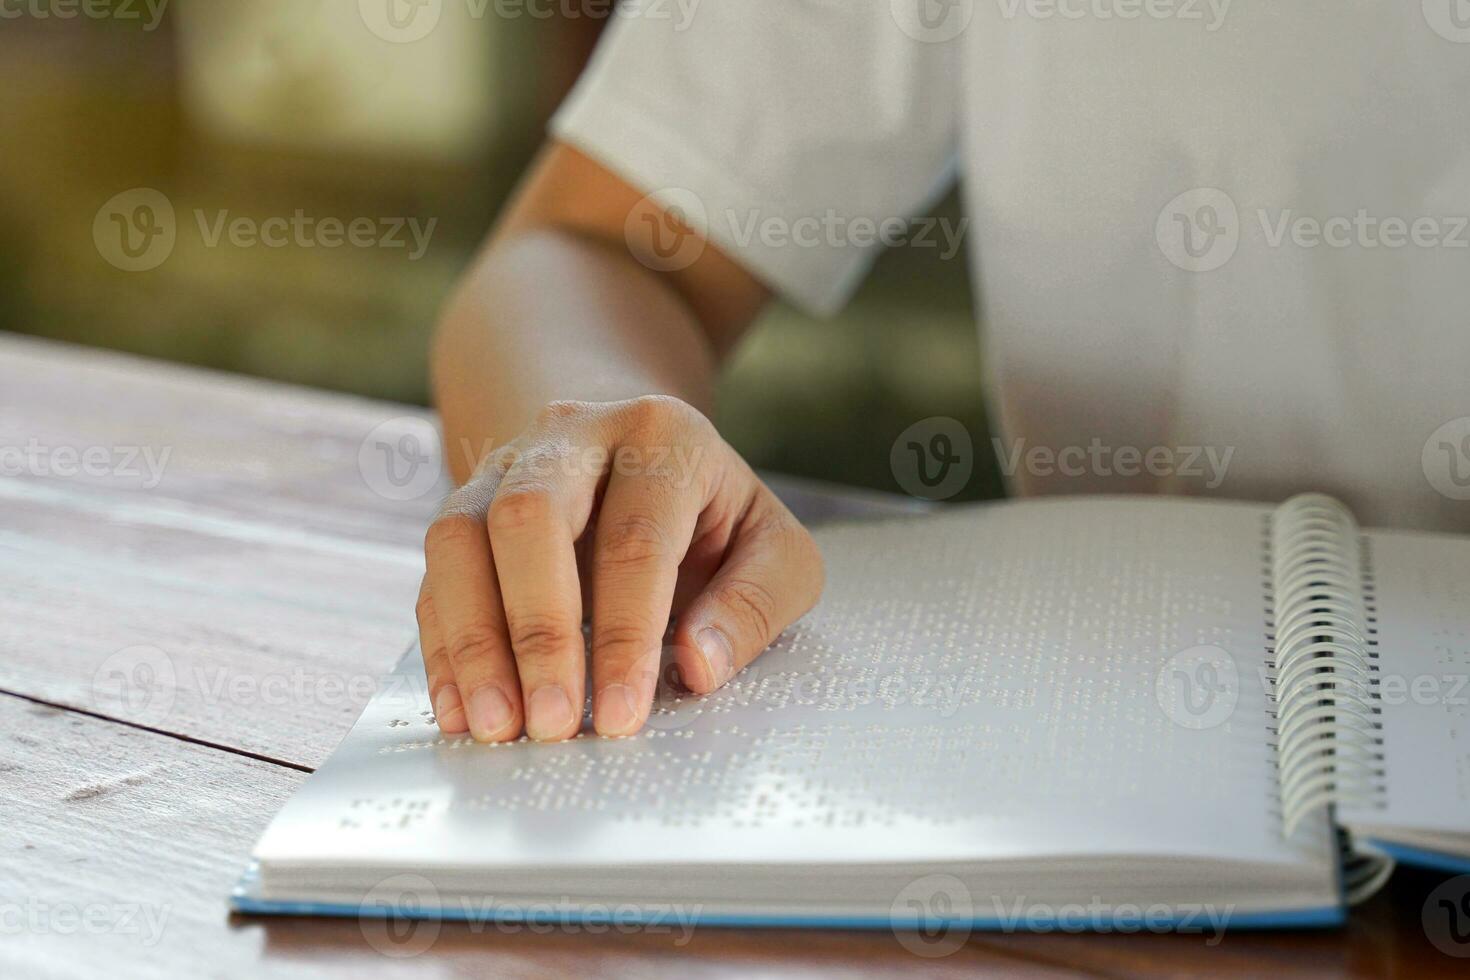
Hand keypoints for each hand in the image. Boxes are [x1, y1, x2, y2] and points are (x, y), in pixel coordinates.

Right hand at [416, 396, 824, 741]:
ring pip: (460, 536)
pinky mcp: (466, 508)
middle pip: (529, 515)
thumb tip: (697, 664)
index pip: (636, 537)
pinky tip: (465, 710)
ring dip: (474, 642)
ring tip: (499, 726)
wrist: (643, 459)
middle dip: (537, 631)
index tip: (620, 715)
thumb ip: (754, 605)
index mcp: (663, 435)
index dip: (626, 633)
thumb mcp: (775, 552)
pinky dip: (445, 647)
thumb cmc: (720, 517)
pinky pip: (436, 573)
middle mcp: (573, 434)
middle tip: (551, 724)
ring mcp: (507, 465)